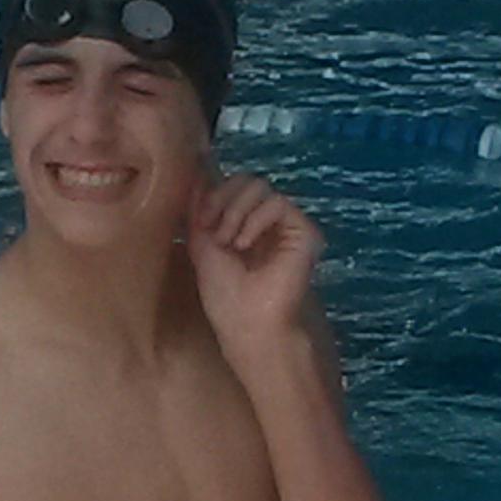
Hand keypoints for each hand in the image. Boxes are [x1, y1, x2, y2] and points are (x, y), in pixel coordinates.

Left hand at [185, 162, 325, 372]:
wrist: (250, 326)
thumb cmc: (226, 299)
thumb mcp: (202, 248)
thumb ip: (200, 212)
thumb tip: (196, 174)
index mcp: (245, 227)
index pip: (232, 187)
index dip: (213, 194)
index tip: (201, 221)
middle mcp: (267, 224)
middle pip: (245, 181)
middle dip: (222, 200)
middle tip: (215, 234)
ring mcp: (287, 227)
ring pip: (259, 187)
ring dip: (235, 212)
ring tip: (230, 244)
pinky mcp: (304, 231)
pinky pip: (276, 203)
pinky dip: (255, 219)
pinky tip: (245, 244)